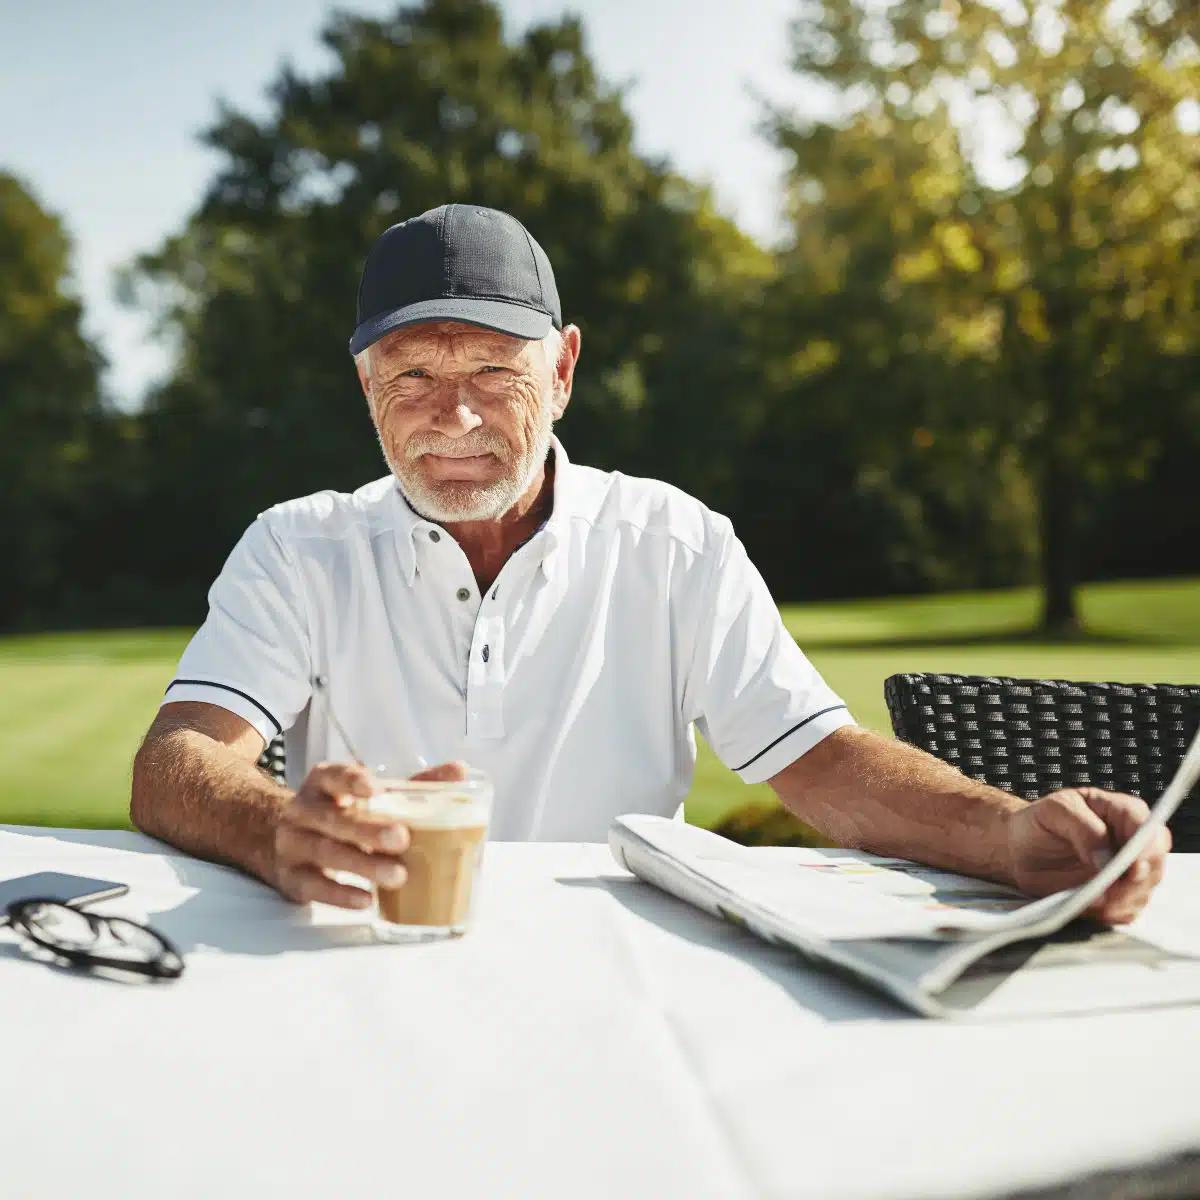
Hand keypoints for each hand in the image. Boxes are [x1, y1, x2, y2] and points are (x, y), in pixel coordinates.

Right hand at [273, 759, 467, 908]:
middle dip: (368, 830)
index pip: (333, 775)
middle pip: (334, 819)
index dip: (351, 780)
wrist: (277, 838)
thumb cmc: (341, 812)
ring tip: (397, 875)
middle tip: (402, 838)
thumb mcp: (369, 794)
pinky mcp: (291, 877)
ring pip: (325, 853)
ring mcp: (293, 844)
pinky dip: (340, 895)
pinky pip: (314, 887)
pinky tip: (366, 900)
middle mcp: (303, 811)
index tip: (375, 788)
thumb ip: (414, 784)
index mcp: (323, 783)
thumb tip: (458, 770)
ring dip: (362, 865)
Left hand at [1006, 788, 1171, 923]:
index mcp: (1120, 811)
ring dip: (1122, 900)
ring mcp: (1127, 871)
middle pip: (1153, 863)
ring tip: (1092, 898)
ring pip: (1143, 890)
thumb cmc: (1039, 823)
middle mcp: (1131, 841)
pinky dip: (1113, 913)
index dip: (1146, 849)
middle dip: (1136, 881)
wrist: (1019, 847)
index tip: (1132, 868)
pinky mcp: (1117, 895)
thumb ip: (1084, 828)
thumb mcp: (1055, 812)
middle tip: (1109, 889)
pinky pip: (1127, 910)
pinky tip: (1092, 908)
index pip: (1148, 828)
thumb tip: (1106, 858)